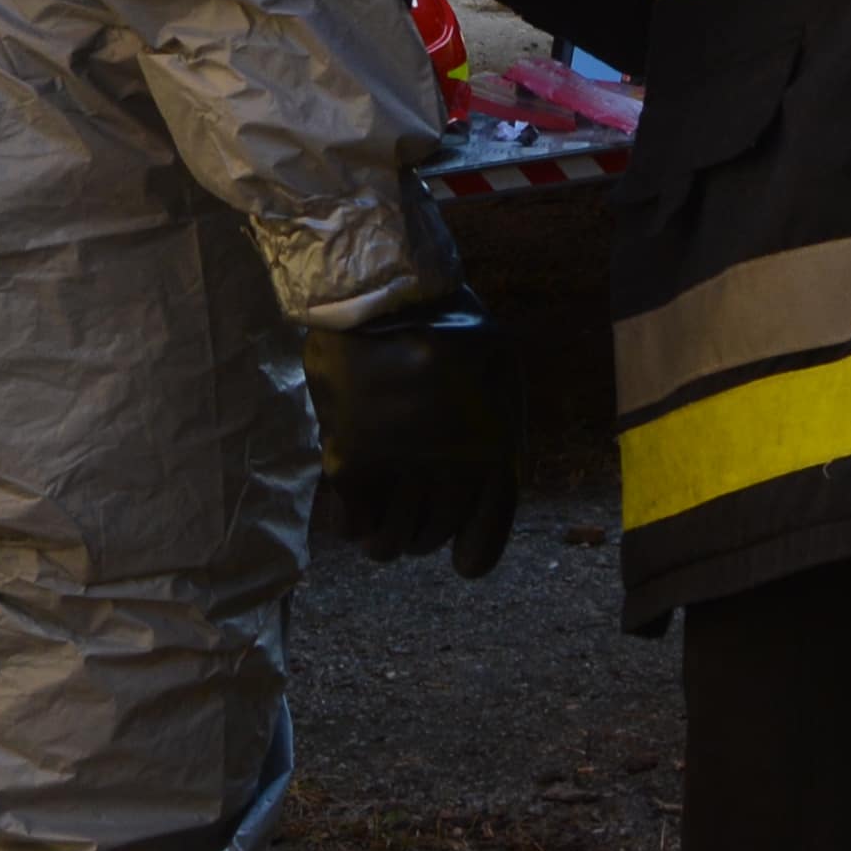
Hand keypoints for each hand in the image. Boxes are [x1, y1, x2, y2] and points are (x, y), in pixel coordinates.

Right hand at [300, 305, 520, 574]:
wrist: (380, 289)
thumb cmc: (448, 326)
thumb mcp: (499, 369)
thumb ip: (500, 428)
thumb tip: (491, 485)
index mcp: (490, 446)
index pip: (485, 533)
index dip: (473, 555)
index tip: (462, 560)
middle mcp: (448, 466)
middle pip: (432, 537)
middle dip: (425, 533)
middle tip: (414, 511)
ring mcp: (398, 467)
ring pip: (391, 543)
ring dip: (388, 537)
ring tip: (383, 516)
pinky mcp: (350, 461)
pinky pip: (350, 526)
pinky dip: (354, 525)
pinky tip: (356, 508)